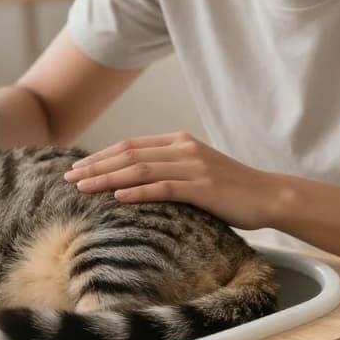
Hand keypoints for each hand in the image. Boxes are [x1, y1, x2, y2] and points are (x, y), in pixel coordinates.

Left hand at [62, 131, 282, 229]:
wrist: (270, 196)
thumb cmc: (231, 190)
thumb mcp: (196, 173)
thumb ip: (169, 171)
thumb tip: (132, 183)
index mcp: (179, 142)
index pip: (130, 146)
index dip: (101, 156)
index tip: (77, 168)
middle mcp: (183, 149)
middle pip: (128, 154)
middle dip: (95, 166)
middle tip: (69, 178)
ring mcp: (193, 167)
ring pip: (140, 169)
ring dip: (107, 178)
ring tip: (83, 187)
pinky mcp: (203, 187)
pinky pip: (164, 188)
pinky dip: (138, 191)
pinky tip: (117, 197)